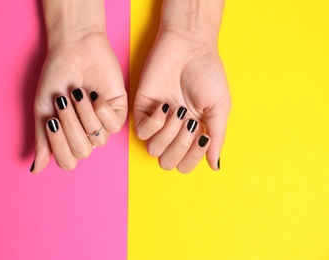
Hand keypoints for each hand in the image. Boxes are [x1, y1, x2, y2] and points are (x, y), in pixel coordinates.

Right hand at [32, 32, 126, 172]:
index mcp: (67, 137)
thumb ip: (41, 140)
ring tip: (78, 93)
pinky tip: (95, 94)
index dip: (59, 145)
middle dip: (70, 126)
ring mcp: (103, 124)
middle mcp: (86, 134)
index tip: (51, 120)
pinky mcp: (119, 111)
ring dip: (85, 114)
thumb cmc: (57, 76)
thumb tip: (34, 170)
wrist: (74, 49)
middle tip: (64, 102)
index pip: (67, 162)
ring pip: (99, 139)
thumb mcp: (43, 109)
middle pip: (82, 152)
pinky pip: (114, 126)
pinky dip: (102, 110)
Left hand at [134, 30, 230, 172]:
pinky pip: (141, 132)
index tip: (203, 136)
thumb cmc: (207, 74)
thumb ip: (217, 138)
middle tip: (190, 122)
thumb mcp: (219, 107)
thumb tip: (215, 167)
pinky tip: (165, 107)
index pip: (185, 164)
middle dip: (181, 147)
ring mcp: (157, 121)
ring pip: (154, 150)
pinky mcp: (142, 109)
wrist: (189, 47)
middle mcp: (173, 132)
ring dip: (170, 134)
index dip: (194, 157)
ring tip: (179, 110)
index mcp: (192, 134)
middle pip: (167, 162)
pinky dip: (155, 124)